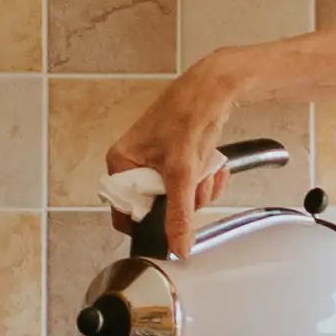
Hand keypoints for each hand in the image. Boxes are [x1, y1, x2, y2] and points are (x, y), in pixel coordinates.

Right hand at [105, 52, 261, 219]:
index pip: (126, 212)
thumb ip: (179, 216)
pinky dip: (206, 178)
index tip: (172, 222)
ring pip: (179, 197)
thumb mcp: (182, 173)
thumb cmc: (187, 115)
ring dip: (200, 188)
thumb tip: (177, 247)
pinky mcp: (177, 158)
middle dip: (186, 200)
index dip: (151, 222)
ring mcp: (157, 161)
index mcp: (121, 164)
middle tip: (196, 183)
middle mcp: (134, 163)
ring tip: (207, 168)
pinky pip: (191, 184)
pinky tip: (213, 165)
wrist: (213, 88)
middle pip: (158, 207)